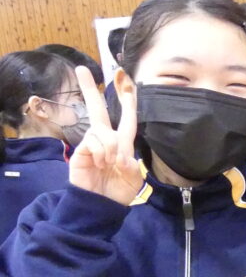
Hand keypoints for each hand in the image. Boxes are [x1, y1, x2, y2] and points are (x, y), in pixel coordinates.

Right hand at [68, 66, 142, 204]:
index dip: (127, 102)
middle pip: (98, 110)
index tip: (127, 83)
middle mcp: (105, 139)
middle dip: (89, 90)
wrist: (101, 206)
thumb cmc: (118, 192)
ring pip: (103, 131)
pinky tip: (99, 165)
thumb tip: (122, 155)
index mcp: (122, 143)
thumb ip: (132, 165)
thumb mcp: (133, 179)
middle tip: (82, 70)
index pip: (126, 119)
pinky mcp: (81, 152)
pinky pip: (93, 143)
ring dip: (110, 148)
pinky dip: (101, 154)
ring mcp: (91, 145)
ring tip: (109, 164)